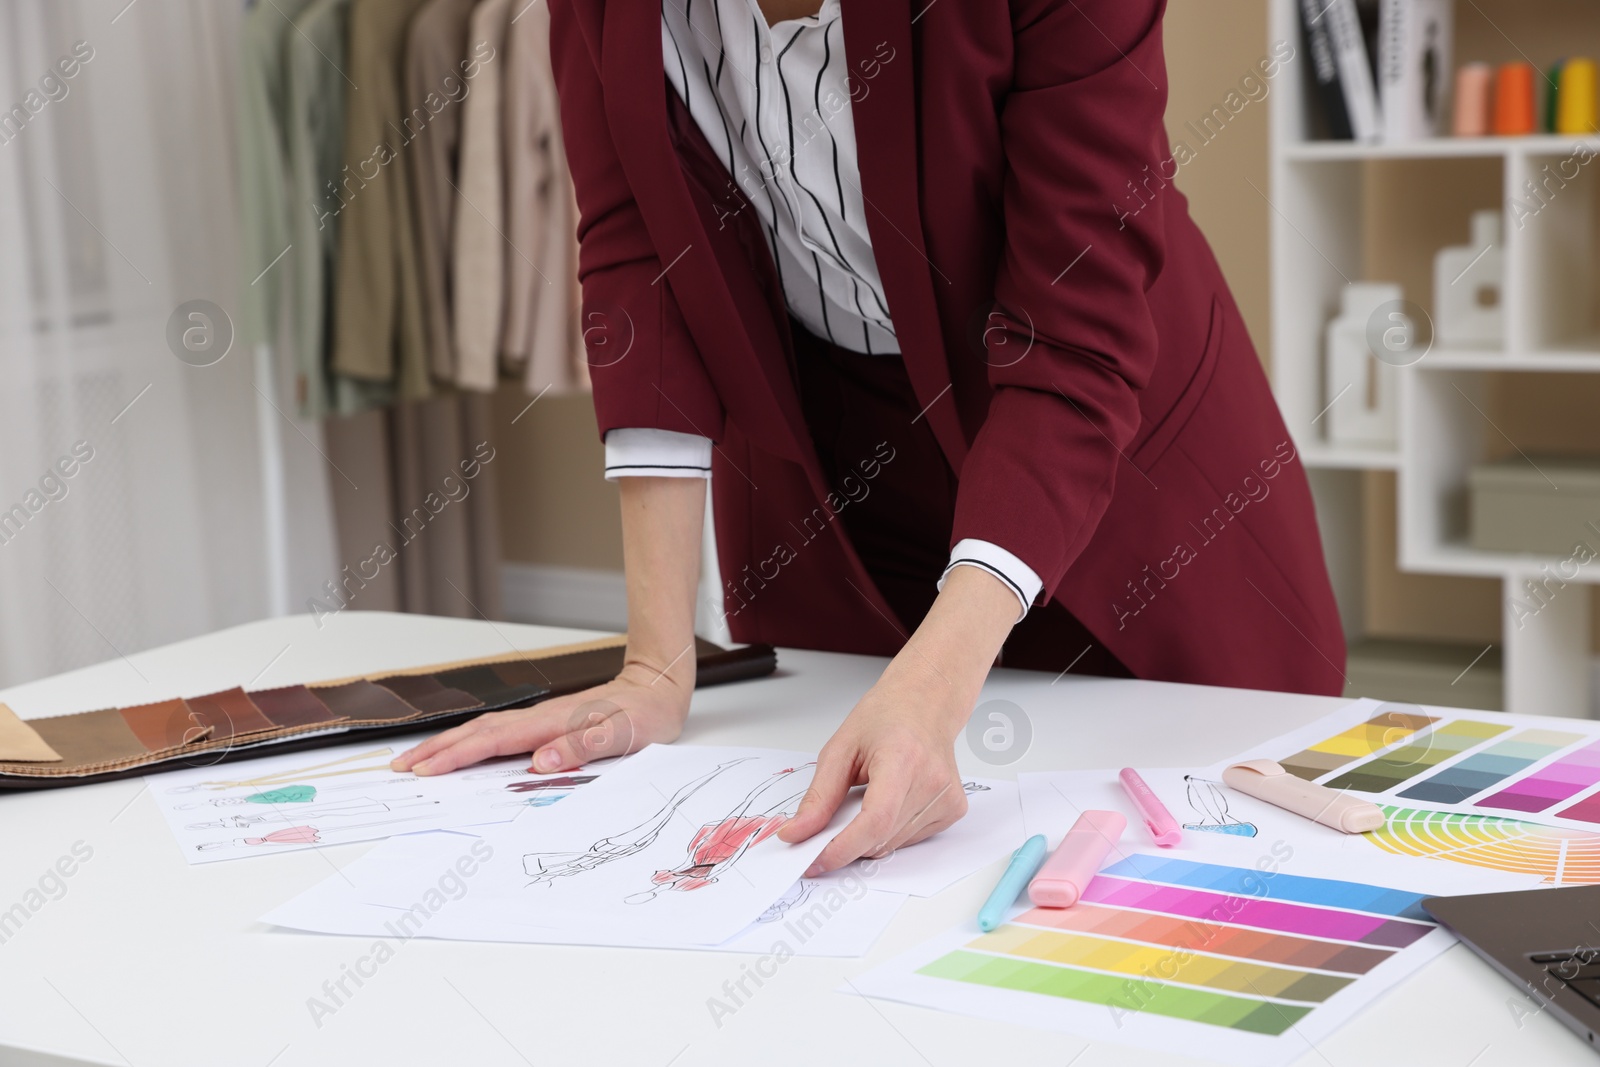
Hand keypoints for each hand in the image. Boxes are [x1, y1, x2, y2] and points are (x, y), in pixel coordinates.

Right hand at [391, 660, 692, 775]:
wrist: (657, 686)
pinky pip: (499, 734)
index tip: (425, 771)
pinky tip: (463, 752)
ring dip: (448, 745)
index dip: (456, 756)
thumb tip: (542, 761)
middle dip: (437, 750)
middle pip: (477, 733)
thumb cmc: (645, 713)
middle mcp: (539, 718)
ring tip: (418, 760)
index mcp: (551, 723)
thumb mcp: (625, 734)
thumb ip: (583, 745)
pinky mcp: (546, 724)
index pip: (492, 741)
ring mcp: (540, 719)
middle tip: (400, 767)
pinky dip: (472, 742)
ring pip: (484, 731)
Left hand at [777, 565, 1020, 872]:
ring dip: (868, 836)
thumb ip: (818, 797)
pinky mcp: (953, 810)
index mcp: (903, 758)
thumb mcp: (840, 748)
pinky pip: (909, 840)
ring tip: (868, 796)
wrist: (926, 703)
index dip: (843, 848)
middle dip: (846, 842)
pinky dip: (888, 832)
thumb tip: (796, 834)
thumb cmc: (887, 717)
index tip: (815, 860)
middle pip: (881, 838)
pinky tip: (889, 801)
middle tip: (828, 825)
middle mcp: (932, 780)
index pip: (875, 819)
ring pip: (892, 845)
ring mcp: (948, 798)